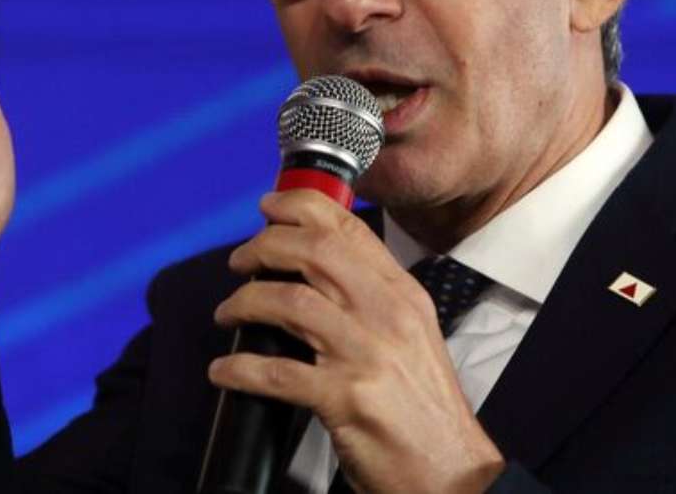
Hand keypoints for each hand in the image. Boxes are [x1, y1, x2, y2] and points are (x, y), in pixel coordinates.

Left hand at [208, 189, 505, 493]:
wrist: (452, 471)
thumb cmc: (424, 407)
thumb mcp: (411, 335)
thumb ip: (372, 299)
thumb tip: (316, 272)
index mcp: (402, 294)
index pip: (350, 230)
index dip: (301, 208)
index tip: (270, 207)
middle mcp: (386, 315)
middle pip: (315, 252)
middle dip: (265, 245)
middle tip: (240, 259)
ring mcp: (366, 355)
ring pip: (290, 302)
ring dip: (245, 301)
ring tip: (228, 312)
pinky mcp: (346, 400)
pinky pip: (277, 373)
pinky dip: (240, 370)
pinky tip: (224, 372)